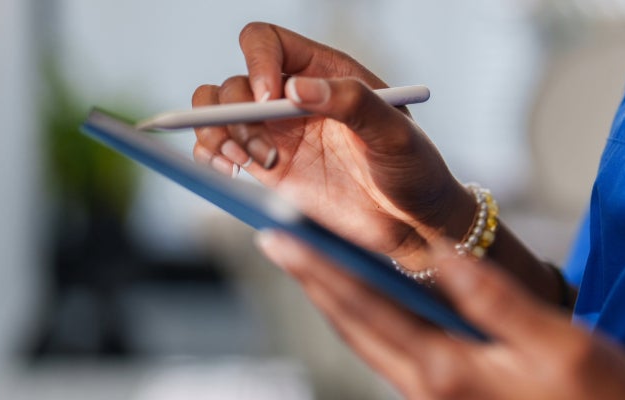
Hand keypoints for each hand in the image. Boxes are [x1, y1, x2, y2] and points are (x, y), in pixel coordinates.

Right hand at [191, 22, 473, 265]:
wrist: (414, 223)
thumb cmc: (415, 170)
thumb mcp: (396, 132)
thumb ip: (353, 102)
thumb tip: (298, 88)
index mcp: (325, 72)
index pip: (268, 42)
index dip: (257, 61)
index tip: (267, 99)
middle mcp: (294, 98)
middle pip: (234, 82)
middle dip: (233, 111)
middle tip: (261, 150)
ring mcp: (277, 133)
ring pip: (217, 113)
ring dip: (215, 132)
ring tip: (242, 162)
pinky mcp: (268, 169)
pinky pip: (220, 150)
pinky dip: (209, 155)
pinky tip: (228, 172)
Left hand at [255, 231, 624, 399]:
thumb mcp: (557, 343)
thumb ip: (493, 299)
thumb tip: (440, 253)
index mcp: (448, 370)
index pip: (367, 307)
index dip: (320, 268)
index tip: (281, 236)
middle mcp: (429, 388)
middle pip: (354, 325)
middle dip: (312, 280)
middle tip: (274, 240)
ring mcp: (436, 398)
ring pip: (369, 341)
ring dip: (334, 299)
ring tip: (308, 262)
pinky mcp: (449, 398)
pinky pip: (392, 351)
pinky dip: (367, 318)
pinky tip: (366, 298)